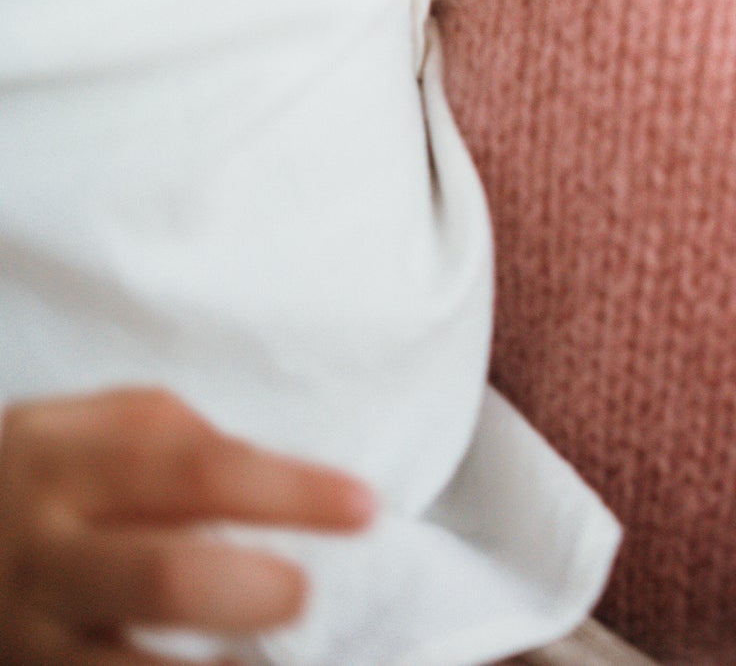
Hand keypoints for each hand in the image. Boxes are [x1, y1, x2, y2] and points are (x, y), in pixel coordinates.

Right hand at [0, 388, 375, 665]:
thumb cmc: (30, 482)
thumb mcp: (77, 432)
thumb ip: (166, 438)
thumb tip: (265, 476)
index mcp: (66, 466)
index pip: (199, 473)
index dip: (291, 492)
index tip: (364, 507)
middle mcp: (45, 558)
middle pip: (167, 578)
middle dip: (253, 592)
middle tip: (303, 593)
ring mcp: (28, 640)